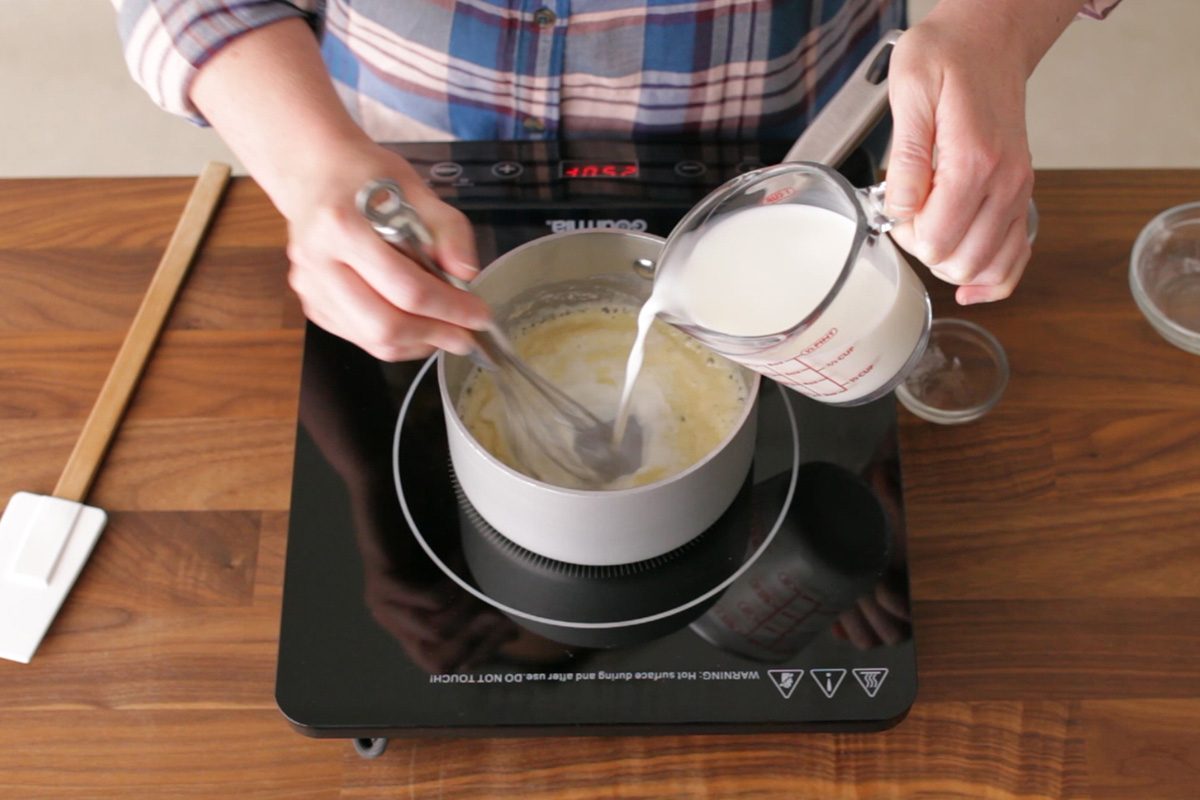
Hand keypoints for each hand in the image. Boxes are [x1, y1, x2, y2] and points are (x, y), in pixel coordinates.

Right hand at [279, 140, 490, 360]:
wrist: (314, 172)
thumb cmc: (366, 177)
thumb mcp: (416, 188)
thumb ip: (448, 228)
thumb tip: (467, 274)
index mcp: (343, 226)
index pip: (406, 288)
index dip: (450, 308)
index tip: (480, 316)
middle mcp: (318, 263)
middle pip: (384, 325)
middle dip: (434, 335)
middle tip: (466, 336)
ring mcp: (310, 287)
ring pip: (371, 340)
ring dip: (416, 343)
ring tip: (446, 332)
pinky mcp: (311, 304)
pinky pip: (358, 338)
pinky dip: (394, 340)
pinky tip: (416, 326)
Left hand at [884, 4, 1041, 304]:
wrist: (988, 39)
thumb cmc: (947, 58)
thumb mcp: (909, 92)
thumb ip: (905, 158)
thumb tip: (898, 210)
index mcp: (974, 160)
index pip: (936, 240)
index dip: (905, 236)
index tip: (896, 208)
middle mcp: (1005, 182)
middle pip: (961, 261)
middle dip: (925, 251)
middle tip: (909, 217)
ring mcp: (1018, 190)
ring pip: (988, 267)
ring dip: (952, 263)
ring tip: (931, 231)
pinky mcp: (1021, 194)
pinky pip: (1017, 257)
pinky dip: (993, 277)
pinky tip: (967, 282)